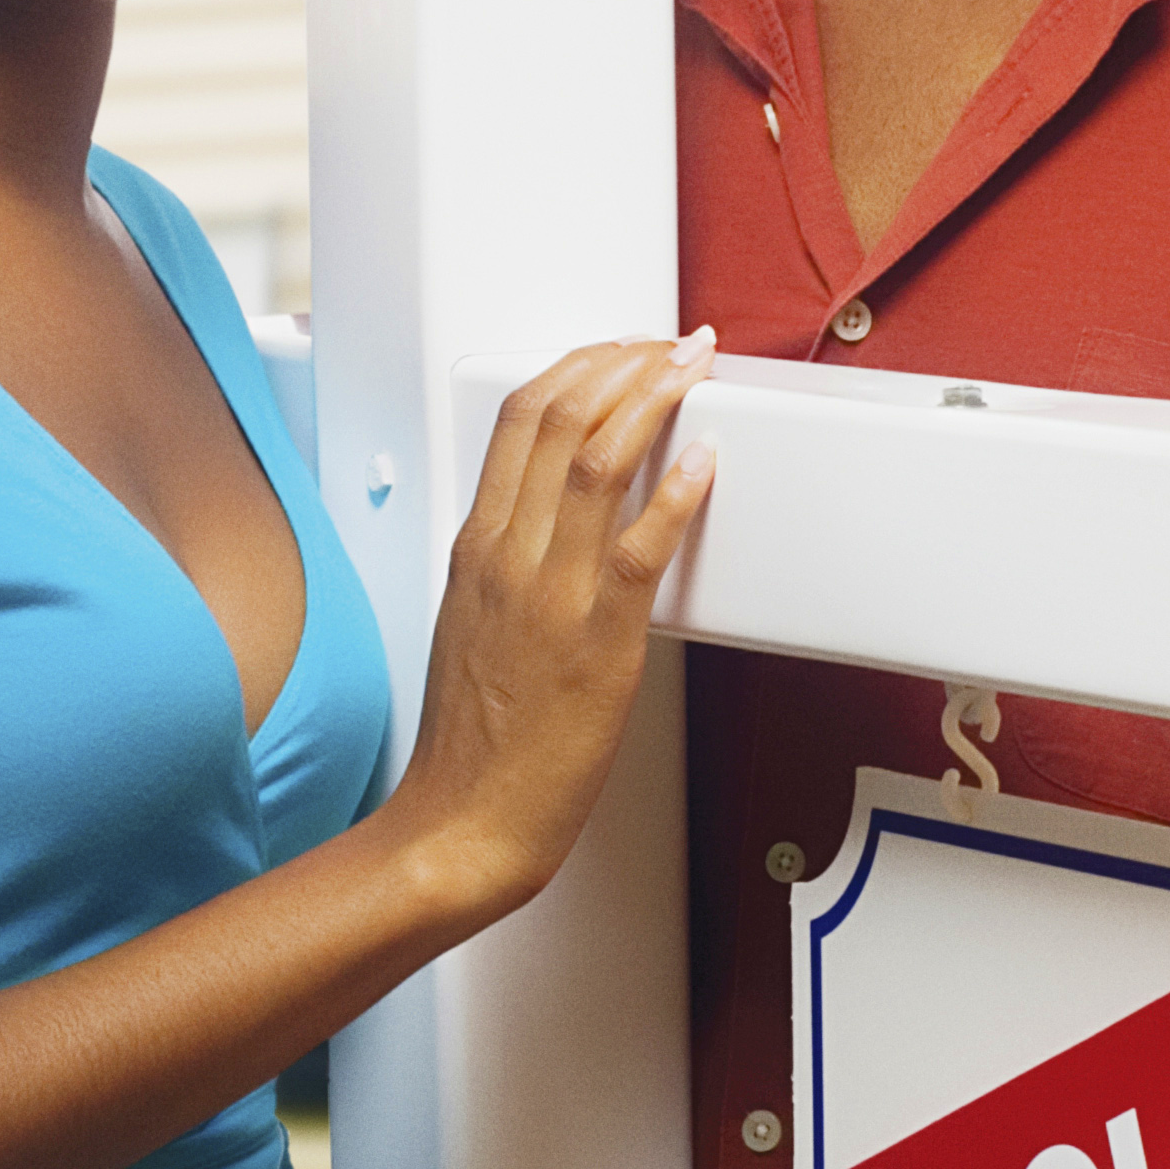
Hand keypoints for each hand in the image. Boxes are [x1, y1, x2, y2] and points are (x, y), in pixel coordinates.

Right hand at [386, 332, 719, 920]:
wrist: (462, 823)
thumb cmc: (473, 741)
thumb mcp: (474, 623)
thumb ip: (509, 564)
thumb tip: (553, 521)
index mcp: (477, 547)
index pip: (518, 419)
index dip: (577, 365)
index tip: (618, 348)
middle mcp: (508, 557)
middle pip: (559, 418)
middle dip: (624, 362)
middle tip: (671, 345)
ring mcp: (551, 595)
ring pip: (600, 461)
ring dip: (656, 400)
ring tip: (694, 370)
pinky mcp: (597, 643)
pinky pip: (641, 549)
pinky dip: (678, 493)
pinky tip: (707, 461)